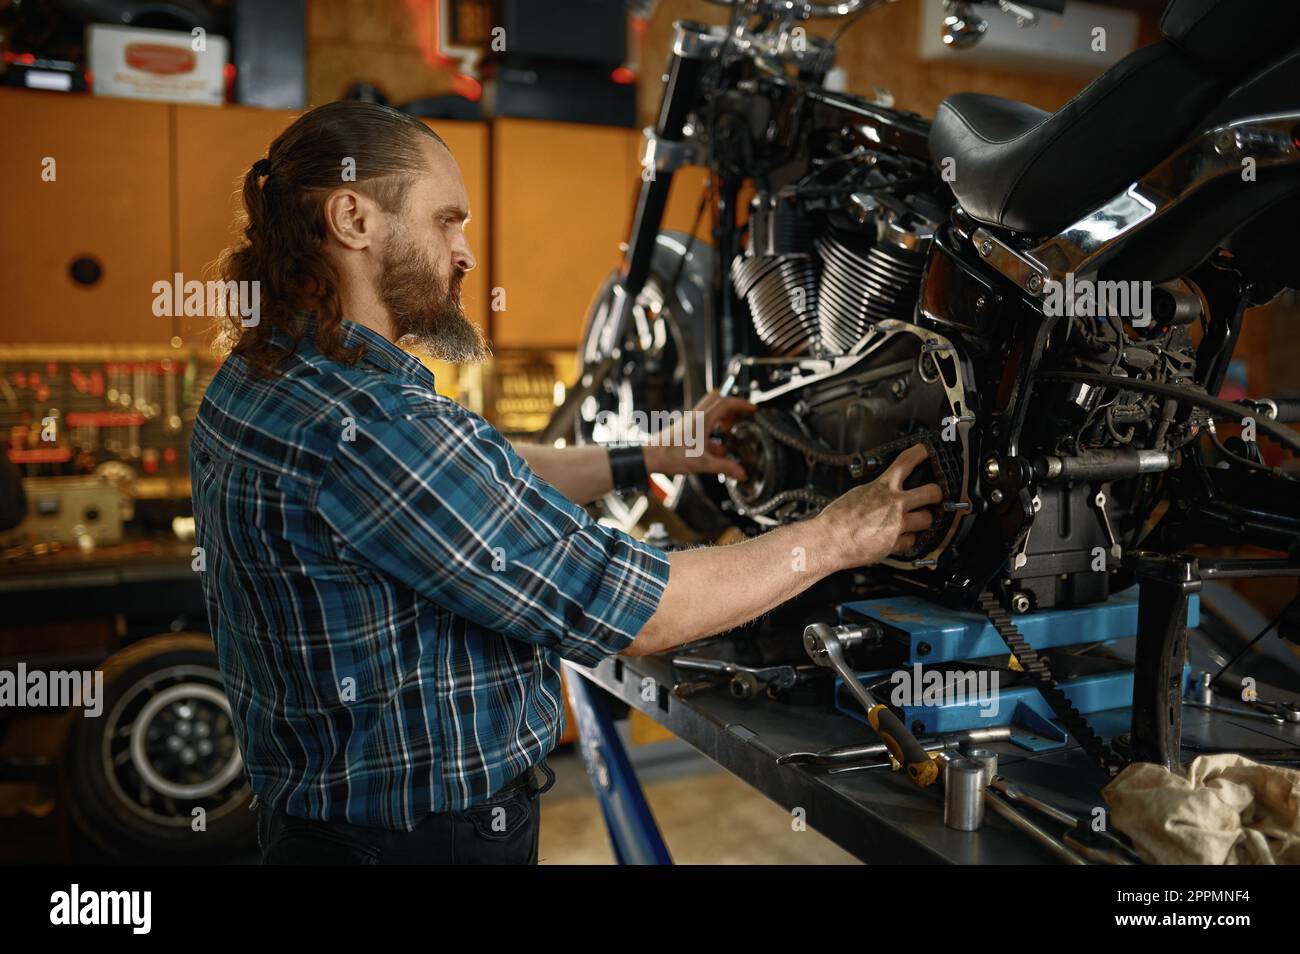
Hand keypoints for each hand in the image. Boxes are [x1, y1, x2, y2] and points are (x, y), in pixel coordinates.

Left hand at [643, 391, 757, 480]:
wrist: (650, 457)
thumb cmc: (670, 455)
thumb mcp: (703, 463)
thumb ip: (725, 467)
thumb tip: (741, 473)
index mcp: (702, 420)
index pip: (726, 403)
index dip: (742, 404)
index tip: (752, 408)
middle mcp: (696, 416)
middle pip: (717, 400)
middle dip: (732, 405)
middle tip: (741, 415)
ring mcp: (689, 421)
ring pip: (709, 409)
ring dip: (722, 415)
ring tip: (731, 428)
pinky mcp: (685, 429)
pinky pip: (703, 422)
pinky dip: (713, 428)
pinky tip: (716, 446)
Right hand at [815, 444, 942, 568]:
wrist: (829, 541)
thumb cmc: (836, 519)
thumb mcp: (857, 494)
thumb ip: (876, 491)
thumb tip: (885, 489)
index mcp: (882, 487)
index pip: (906, 462)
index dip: (921, 453)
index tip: (926, 451)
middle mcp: (894, 503)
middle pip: (931, 492)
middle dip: (936, 494)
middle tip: (934, 495)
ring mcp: (897, 524)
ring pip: (928, 519)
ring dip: (924, 520)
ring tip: (916, 521)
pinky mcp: (895, 543)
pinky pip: (912, 540)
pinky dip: (907, 539)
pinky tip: (899, 537)